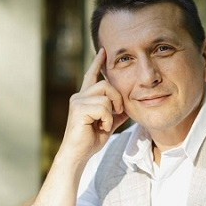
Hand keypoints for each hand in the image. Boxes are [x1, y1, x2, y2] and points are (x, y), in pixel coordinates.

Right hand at [59, 47, 128, 163]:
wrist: (78, 155)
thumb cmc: (90, 140)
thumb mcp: (108, 123)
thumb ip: (116, 113)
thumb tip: (128, 106)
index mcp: (85, 98)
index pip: (91, 76)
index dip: (97, 63)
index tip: (103, 50)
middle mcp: (79, 96)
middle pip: (106, 84)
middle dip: (117, 98)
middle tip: (118, 113)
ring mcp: (77, 102)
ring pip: (106, 95)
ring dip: (112, 112)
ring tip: (105, 124)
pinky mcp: (78, 109)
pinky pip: (103, 107)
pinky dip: (107, 119)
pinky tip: (101, 128)